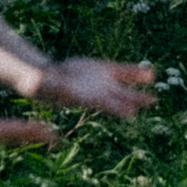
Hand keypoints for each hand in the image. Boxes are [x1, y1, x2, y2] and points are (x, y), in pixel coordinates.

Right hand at [34, 58, 156, 117]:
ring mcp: (103, 83)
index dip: (117, 108)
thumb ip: (39, 85)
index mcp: (86, 98)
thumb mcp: (41, 86)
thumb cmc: (42, 85)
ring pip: (125, 89)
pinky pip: (123, 72)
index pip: (104, 104)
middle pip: (120, 100)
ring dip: (139, 94)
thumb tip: (31, 85)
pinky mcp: (103, 71)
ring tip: (155, 99)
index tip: (131, 115)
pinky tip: (150, 75)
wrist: (49, 78)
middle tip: (152, 104)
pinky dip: (136, 74)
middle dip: (135, 102)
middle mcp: (98, 94)